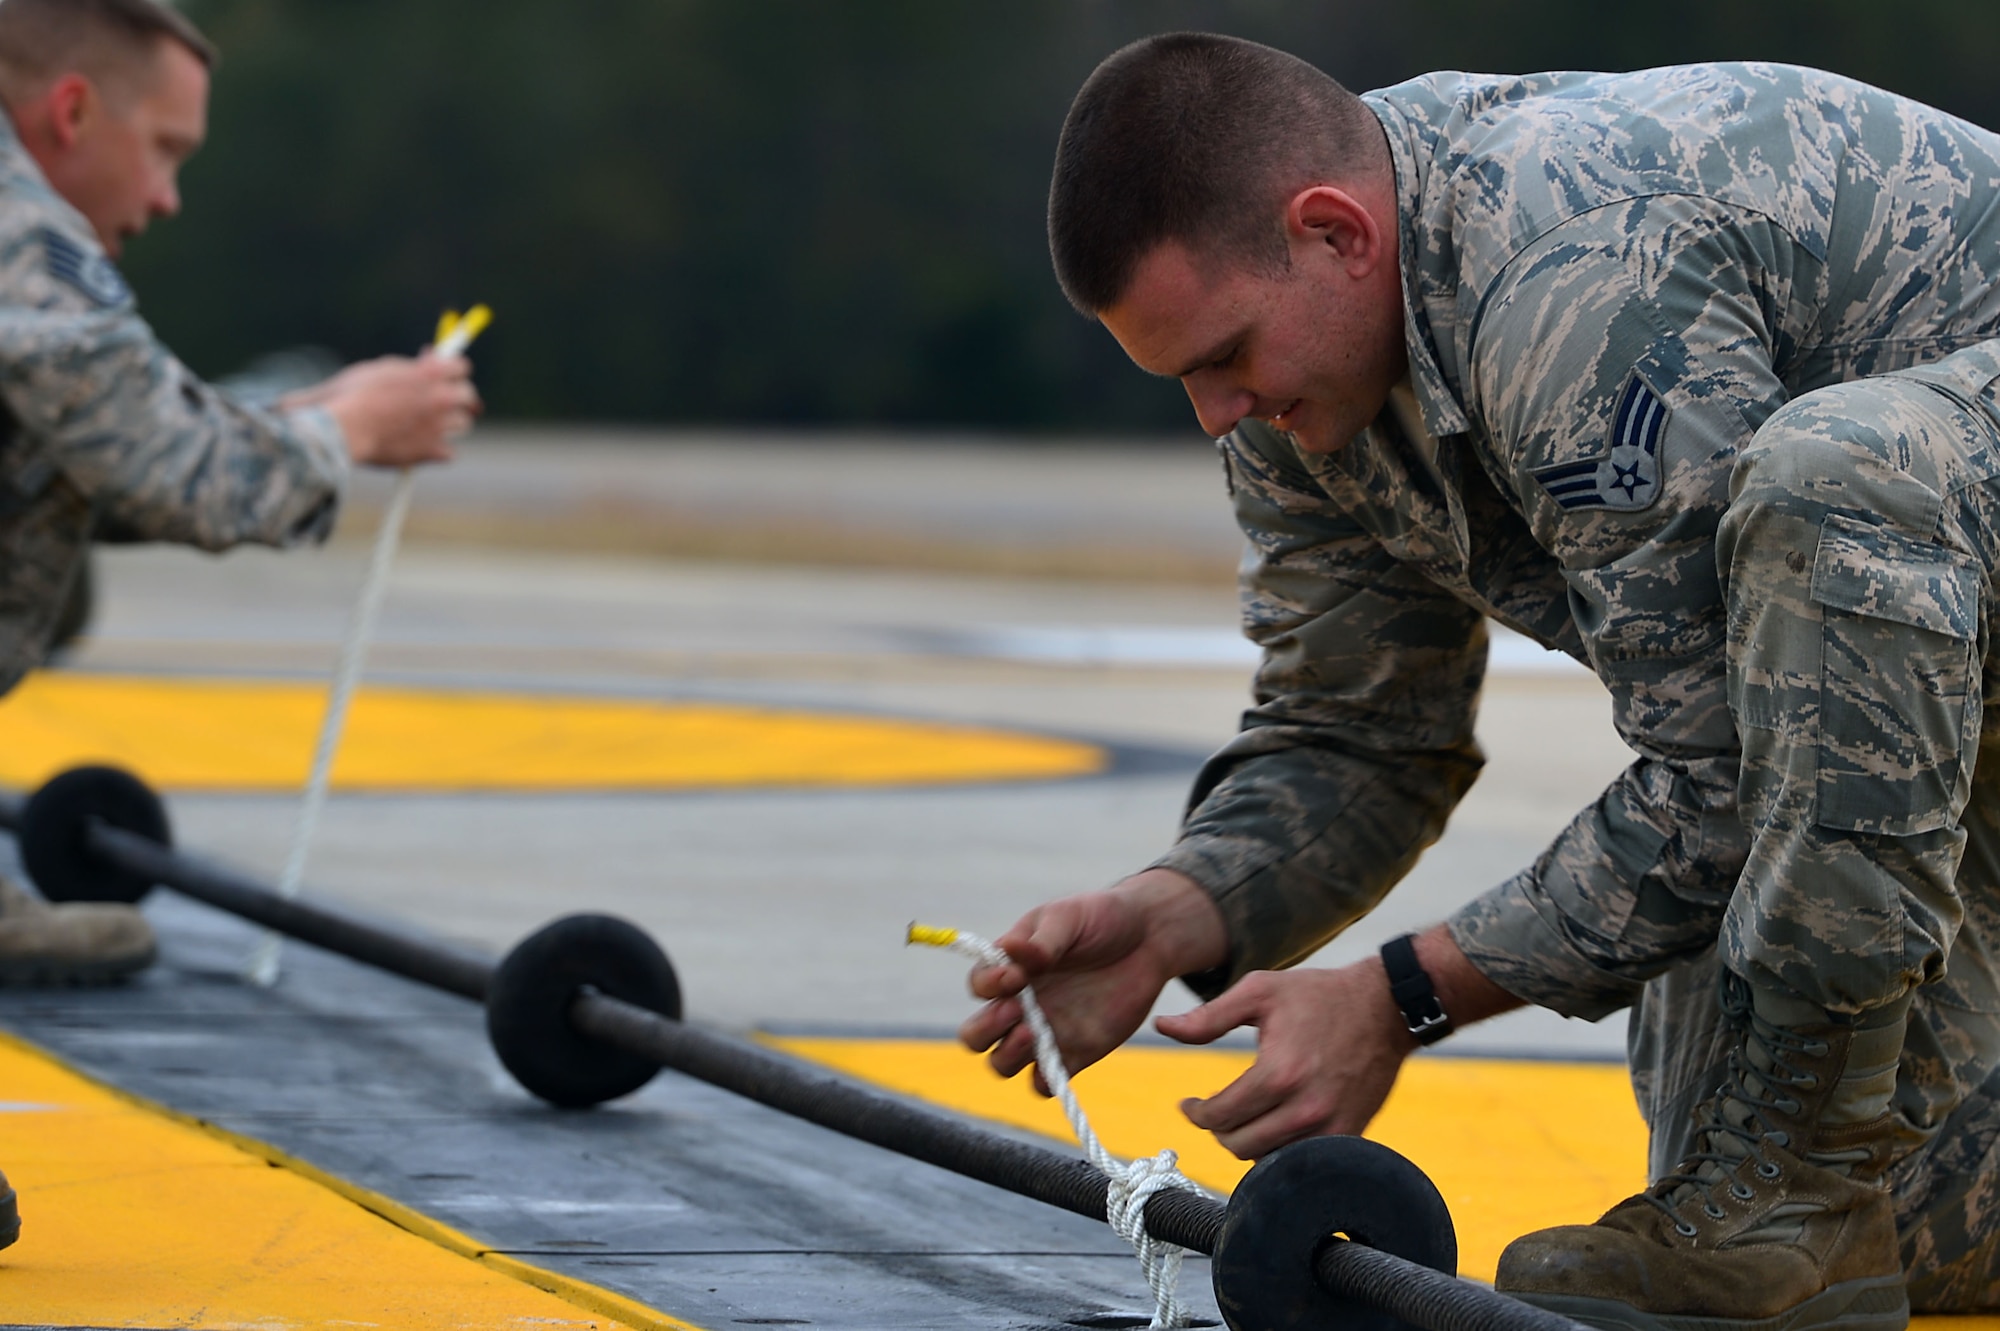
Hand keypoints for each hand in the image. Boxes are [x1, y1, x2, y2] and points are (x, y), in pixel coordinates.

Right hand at [304, 354, 480, 467]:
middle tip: (442, 401)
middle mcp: (442, 397)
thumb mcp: (383, 369)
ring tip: (427, 424)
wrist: (342, 428)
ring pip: (463, 423)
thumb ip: (412, 367)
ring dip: (449, 423)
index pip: (462, 367)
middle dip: (456, 397)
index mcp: (431, 373)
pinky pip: (449, 452)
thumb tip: (429, 359)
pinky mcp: (433, 451)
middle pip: (468, 396)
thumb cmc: (354, 395)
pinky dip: (437, 451)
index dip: (453, 371)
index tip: (447, 376)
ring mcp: (440, 425)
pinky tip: (421, 447)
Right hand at [958, 868, 1226, 1093]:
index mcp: (1011, 968)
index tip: (1015, 975)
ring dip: (1008, 1056)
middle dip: (986, 1028)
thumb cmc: (1100, 918)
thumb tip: (1011, 953)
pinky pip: (1044, 1083)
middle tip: (1016, 1010)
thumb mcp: (1069, 917)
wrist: (1148, 937)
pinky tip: (1056, 1062)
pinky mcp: (1075, 1054)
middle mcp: (1020, 1005)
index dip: (987, 984)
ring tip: (1033, 1033)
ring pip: (1002, 1064)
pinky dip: (1043, 1081)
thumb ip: (1041, 940)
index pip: (979, 986)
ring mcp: (1045, 1032)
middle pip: (976, 1035)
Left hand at [1158, 926, 1522, 1159]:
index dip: (1195, 1113)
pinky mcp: (1351, 1133)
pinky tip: (1272, 1126)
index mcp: (1278, 1072)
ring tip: (1241, 1117)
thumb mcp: (1258, 992)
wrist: (1386, 1006)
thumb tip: (1162, 1028)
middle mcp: (1305, 1107)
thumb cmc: (1318, 995)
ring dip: (1247, 1142)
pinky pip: (1302, 1160)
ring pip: (1269, 1159)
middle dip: (1217, 1130)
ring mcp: (1331, 1125)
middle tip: (1212, 1111)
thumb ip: (1207, 1017)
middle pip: (1239, 1146)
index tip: (1188, 1104)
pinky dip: (1281, 1150)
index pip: (1219, 1116)